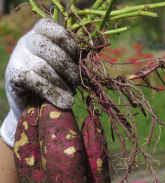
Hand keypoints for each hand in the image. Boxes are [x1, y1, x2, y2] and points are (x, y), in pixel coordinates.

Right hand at [1, 17, 79, 146]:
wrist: (31, 106)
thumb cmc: (52, 84)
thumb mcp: (63, 69)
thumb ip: (71, 61)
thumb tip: (85, 64)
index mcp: (39, 34)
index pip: (51, 27)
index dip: (67, 41)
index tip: (76, 58)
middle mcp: (25, 42)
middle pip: (46, 47)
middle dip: (66, 66)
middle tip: (76, 82)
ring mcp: (17, 57)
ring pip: (42, 67)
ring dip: (61, 84)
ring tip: (71, 98)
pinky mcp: (12, 75)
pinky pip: (34, 82)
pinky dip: (52, 93)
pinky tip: (63, 103)